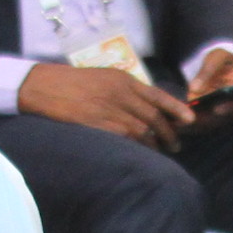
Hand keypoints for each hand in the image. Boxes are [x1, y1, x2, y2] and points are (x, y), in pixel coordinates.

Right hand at [18, 62, 193, 150]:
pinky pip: (126, 138)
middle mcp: (120, 93)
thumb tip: (144, 106)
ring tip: (163, 152)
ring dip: (156, 143)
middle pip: (153, 115)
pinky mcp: (98, 124)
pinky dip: (138, 147)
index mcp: (122, 79)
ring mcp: (110, 109)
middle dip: (168, 132)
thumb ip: (124, 89)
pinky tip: (143, 155)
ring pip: (143, 129)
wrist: (43, 86)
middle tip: (176, 144)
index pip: (157, 94)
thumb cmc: (70, 82)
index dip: (176, 108)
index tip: (190, 120)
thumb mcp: (102, 77)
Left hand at [181, 46, 232, 134]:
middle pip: (222, 119)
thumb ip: (208, 70)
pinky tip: (173, 122)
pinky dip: (186, 124)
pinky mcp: (208, 117)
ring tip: (177, 123)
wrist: (219, 65)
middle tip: (190, 120)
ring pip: (208, 124)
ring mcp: (221, 114)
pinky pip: (198, 123)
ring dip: (192, 125)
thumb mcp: (218, 57)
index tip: (217, 109)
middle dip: (206, 120)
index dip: (230, 108)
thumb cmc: (223, 59)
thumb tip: (195, 89)